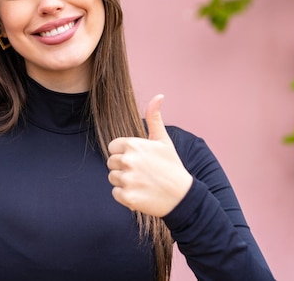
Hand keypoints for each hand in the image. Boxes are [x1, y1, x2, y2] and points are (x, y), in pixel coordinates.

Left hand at [107, 94, 192, 216]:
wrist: (183, 197)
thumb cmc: (171, 166)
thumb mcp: (163, 140)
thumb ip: (154, 118)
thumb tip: (159, 95)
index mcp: (133, 145)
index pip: (113, 147)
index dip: (124, 153)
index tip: (139, 160)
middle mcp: (128, 161)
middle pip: (111, 163)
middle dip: (123, 168)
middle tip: (142, 173)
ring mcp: (127, 179)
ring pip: (113, 178)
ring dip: (124, 182)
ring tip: (142, 183)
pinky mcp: (127, 197)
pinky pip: (115, 193)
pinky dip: (126, 196)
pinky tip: (141, 193)